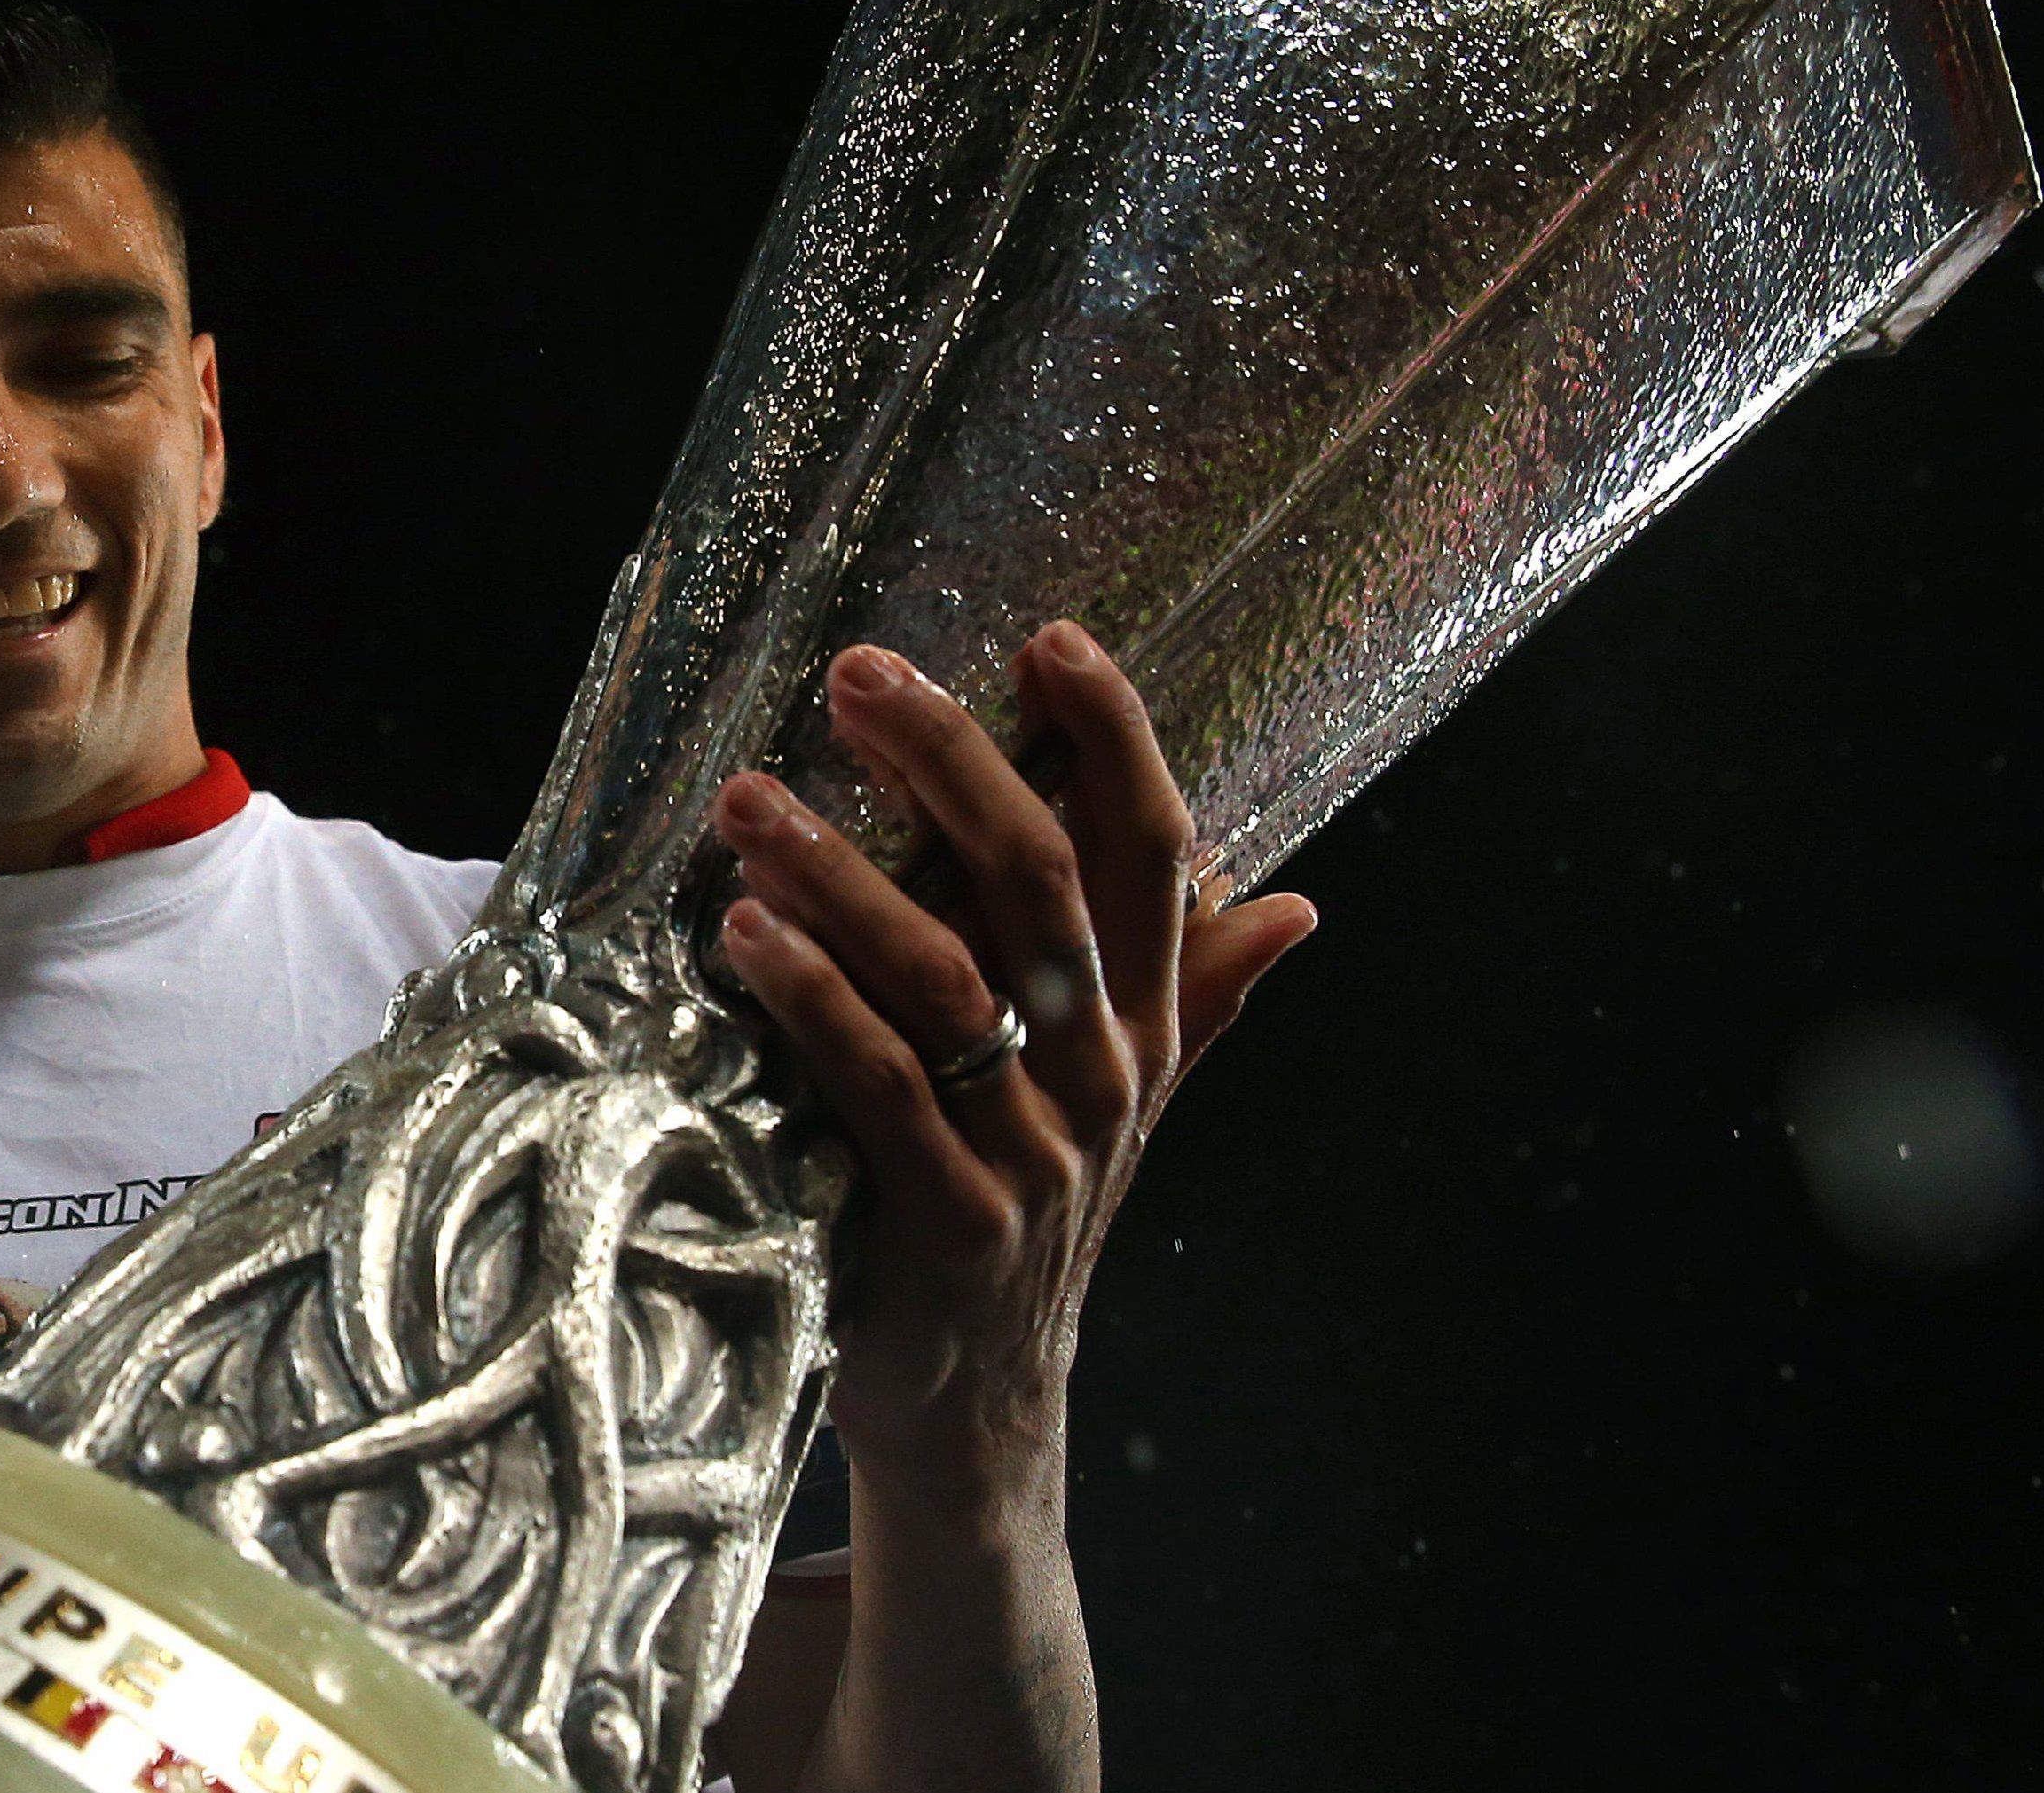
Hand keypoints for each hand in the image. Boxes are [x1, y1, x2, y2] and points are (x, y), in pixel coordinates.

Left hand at [708, 626, 1314, 1491]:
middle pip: (1044, 883)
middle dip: (954, 761)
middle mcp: (1103, 1076)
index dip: (1115, 738)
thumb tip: (1295, 899)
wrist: (973, 1404)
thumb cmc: (1018, 1212)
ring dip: (842, 873)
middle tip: (858, 674)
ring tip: (750, 801)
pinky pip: (883, 1086)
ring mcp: (1035, 1153)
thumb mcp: (1118, 1103)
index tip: (1050, 639)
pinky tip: (748, 935)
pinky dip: (813, 1001)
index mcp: (1142, 1026)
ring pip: (949, 976)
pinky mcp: (953, 1222)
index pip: (1155, 851)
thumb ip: (1197, 993)